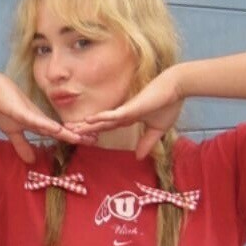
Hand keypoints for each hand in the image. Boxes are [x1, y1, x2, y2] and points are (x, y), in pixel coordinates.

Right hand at [0, 72, 95, 163]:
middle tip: (96, 138)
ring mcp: (34, 115)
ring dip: (69, 132)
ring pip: (55, 126)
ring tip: (85, 137)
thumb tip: (31, 160)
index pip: (60, 133)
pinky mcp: (24, 113)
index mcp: (39, 124)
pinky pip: (39, 121)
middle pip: (62, 129)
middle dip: (79, 135)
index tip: (88, 140)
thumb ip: (22, 145)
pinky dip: (49, 127)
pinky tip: (60, 131)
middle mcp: (41, 119)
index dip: (73, 137)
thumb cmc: (3, 106)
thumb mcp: (13, 132)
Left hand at [69, 67, 184, 158]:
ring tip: (70, 128)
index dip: (95, 132)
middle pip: (99, 124)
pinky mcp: (130, 107)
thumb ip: (147, 143)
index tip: (83, 136)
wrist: (178, 88)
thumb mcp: (158, 130)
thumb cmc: (169, 104)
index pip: (108, 127)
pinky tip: (89, 120)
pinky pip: (113, 114)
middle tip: (67, 132)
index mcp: (129, 118)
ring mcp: (125, 110)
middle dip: (84, 128)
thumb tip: (138, 158)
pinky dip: (101, 117)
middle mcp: (123, 114)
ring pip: (101, 120)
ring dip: (86, 125)